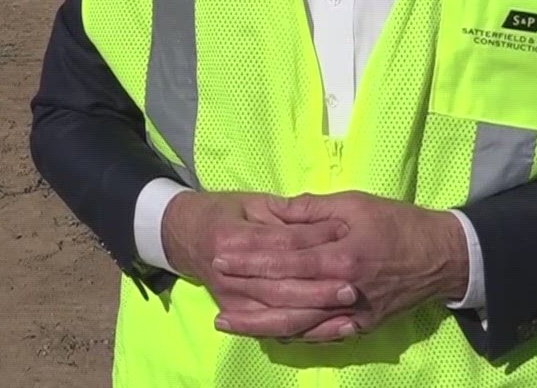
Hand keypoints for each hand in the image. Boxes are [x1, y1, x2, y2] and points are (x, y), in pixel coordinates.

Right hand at [161, 191, 357, 340]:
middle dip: (318, 290)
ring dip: (315, 317)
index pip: (281, 243)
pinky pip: (274, 331)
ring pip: (279, 316)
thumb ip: (285, 211)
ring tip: (348, 314)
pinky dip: (305, 334)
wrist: (184, 235)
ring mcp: (231, 299)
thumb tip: (324, 221)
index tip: (344, 232)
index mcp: (230, 238)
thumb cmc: (222, 213)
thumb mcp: (251, 202)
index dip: (314, 238)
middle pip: (280, 288)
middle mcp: (227, 275)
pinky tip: (332, 330)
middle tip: (352, 286)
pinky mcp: (237, 314)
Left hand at [209, 192, 468, 341]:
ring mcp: (352, 314)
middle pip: (285, 295)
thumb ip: (313, 210)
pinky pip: (319, 336)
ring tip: (227, 321)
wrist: (442, 258)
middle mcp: (344, 290)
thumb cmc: (398, 224)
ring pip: (298, 324)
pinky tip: (267, 334)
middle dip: (246, 290)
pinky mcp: (360, 327)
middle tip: (214, 283)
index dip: (251, 257)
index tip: (222, 253)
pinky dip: (292, 336)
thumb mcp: (356, 204)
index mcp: (342, 255)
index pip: (286, 258)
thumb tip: (276, 211)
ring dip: (259, 324)